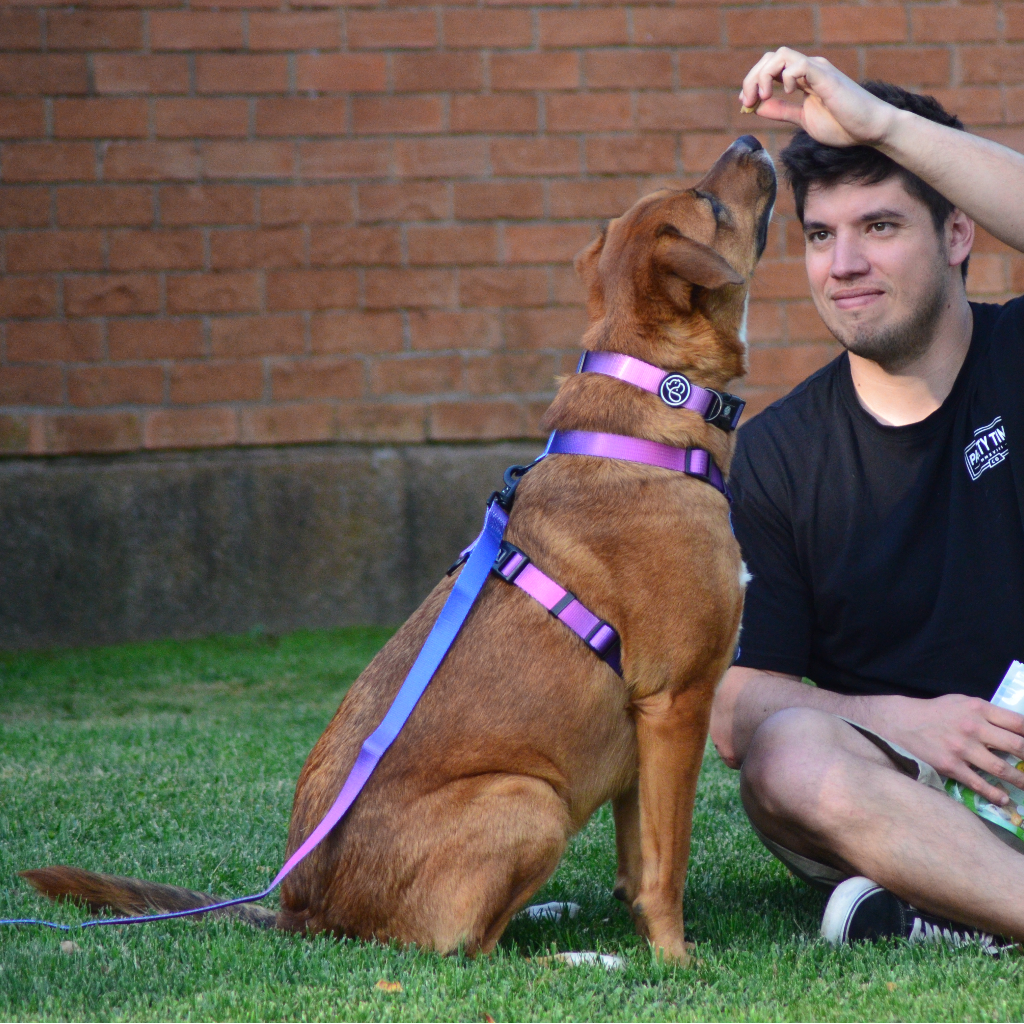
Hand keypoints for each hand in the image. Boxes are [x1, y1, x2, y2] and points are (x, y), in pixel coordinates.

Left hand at [739, 47, 897, 148]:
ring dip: (764, 75)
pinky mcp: (826, 77)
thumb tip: (758, 107)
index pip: (770, 68)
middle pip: (770, 58)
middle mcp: (808, 69)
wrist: (869, 129)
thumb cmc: (841, 125)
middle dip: (752, 78)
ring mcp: (817, 70)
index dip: (752, 82)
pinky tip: (788, 92)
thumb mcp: (803, 119)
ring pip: (781, 55)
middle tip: (748, 101)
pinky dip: (786, 76)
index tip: (745, 103)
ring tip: (764, 96)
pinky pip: (799, 64)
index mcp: (802, 78)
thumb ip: (782, 111)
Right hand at [887, 694, 1023, 804]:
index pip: (1019, 723)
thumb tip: (1015, 731)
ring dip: (1020, 781)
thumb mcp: (962, 703)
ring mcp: (962, 748)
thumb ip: (987, 714)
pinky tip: (1004, 799)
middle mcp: (973, 727)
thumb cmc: (935, 713)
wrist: (900, 723)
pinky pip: (978, 783)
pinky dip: (995, 794)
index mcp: (978, 708)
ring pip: (1002, 769)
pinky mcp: (950, 766)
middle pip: (1017, 746)